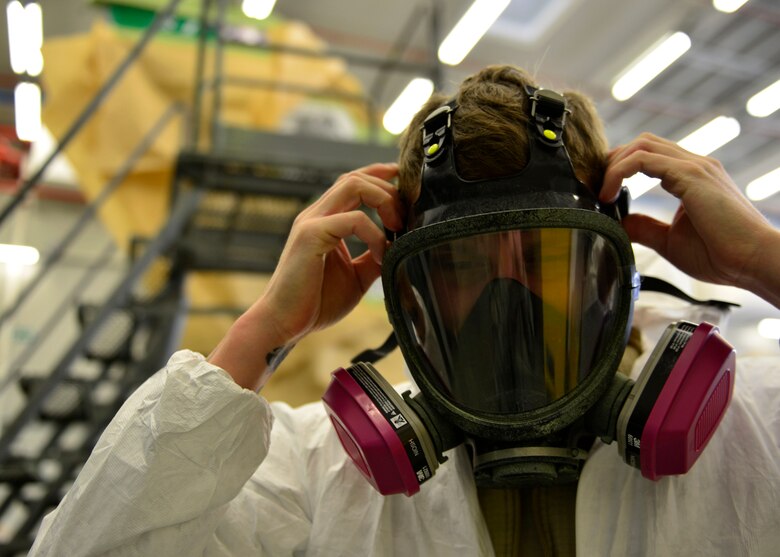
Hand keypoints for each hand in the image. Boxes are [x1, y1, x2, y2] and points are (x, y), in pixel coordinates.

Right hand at [259, 162, 403, 341]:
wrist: (284, 324)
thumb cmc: (315, 302)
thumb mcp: (357, 276)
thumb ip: (375, 257)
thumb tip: (400, 246)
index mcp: (325, 220)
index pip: (353, 182)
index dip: (380, 176)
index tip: (405, 184)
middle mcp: (316, 214)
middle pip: (356, 177)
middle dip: (388, 189)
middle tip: (406, 217)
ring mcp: (312, 222)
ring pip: (353, 184)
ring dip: (383, 199)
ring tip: (398, 226)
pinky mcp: (311, 235)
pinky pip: (353, 219)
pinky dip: (374, 234)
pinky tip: (381, 255)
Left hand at [601, 133, 778, 297]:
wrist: (752, 261)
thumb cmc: (720, 255)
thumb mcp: (670, 241)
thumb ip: (645, 228)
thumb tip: (620, 223)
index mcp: (691, 177)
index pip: (648, 155)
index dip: (619, 168)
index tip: (601, 192)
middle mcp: (693, 165)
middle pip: (642, 143)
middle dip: (612, 162)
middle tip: (596, 189)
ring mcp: (693, 166)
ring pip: (640, 145)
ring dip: (613, 165)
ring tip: (601, 193)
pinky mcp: (690, 175)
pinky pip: (642, 160)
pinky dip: (618, 172)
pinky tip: (609, 195)